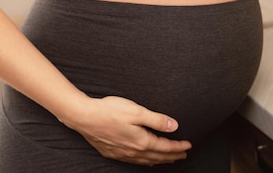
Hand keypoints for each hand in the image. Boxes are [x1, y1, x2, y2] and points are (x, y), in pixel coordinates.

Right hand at [63, 96, 191, 165]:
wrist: (84, 117)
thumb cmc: (110, 111)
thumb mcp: (137, 111)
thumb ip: (157, 120)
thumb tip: (175, 126)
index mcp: (141, 141)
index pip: (165, 147)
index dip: (178, 147)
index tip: (189, 146)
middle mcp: (133, 151)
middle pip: (158, 156)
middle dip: (172, 156)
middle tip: (184, 155)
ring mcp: (122, 154)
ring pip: (146, 161)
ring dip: (160, 160)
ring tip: (169, 159)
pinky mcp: (112, 153)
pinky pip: (134, 161)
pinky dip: (145, 161)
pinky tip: (146, 160)